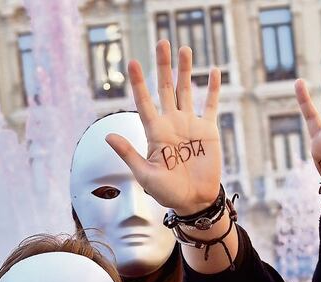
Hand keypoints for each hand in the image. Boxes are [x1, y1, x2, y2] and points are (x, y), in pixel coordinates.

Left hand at [106, 39, 221, 215]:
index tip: (133, 63)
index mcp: (155, 132)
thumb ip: (129, 154)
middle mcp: (171, 123)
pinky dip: (213, 89)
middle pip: (166, 88)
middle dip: (164, 66)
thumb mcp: (145, 175)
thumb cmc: (167, 192)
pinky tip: (213, 71)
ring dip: (186, 70)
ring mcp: (190, 124)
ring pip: (187, 91)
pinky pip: (211, 105)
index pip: (144, 102)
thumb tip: (107, 136)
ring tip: (184, 49)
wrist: (194, 200)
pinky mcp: (208, 130)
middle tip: (161, 42)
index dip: (139, 83)